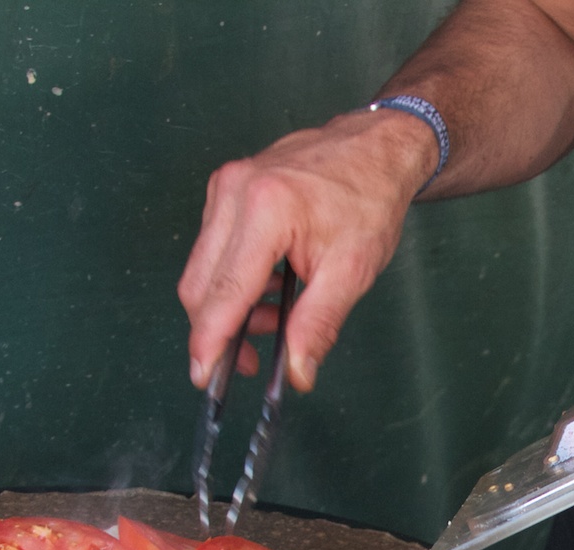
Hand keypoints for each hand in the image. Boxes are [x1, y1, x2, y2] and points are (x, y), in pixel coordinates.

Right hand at [177, 111, 438, 391]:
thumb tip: (297, 372)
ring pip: (203, 269)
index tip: (205, 377)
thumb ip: (318, 324)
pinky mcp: (225, 189)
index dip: (209, 341)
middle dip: (217, 331)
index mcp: (265, 210)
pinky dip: (233, 280)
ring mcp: (224, 187)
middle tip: (251, 361)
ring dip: (228, 307)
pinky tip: (269, 289)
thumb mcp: (352, 270)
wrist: (373, 148)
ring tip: (272, 320)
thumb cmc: (369, 200)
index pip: (223, 292)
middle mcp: (233, 193)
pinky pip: (213, 249)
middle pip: (199, 284)